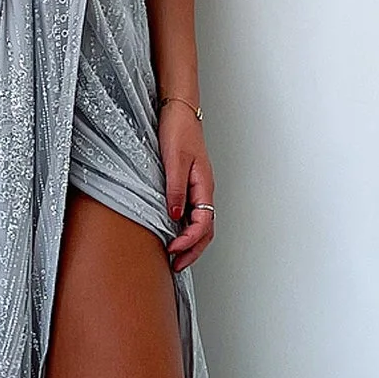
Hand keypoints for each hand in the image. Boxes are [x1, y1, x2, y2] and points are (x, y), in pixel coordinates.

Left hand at [159, 99, 214, 272]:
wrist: (178, 111)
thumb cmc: (178, 130)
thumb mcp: (174, 159)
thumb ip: (175, 188)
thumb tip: (175, 215)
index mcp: (204, 185)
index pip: (204, 224)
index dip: (189, 241)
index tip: (173, 248)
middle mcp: (203, 191)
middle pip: (206, 230)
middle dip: (193, 251)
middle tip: (176, 265)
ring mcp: (197, 189)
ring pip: (200, 224)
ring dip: (190, 243)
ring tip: (174, 257)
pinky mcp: (189, 186)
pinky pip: (192, 214)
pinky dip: (185, 230)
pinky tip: (172, 234)